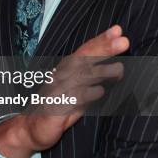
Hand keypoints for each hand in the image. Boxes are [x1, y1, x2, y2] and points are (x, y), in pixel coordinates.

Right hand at [0, 25, 128, 157]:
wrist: (34, 127)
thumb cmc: (60, 106)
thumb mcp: (80, 90)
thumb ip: (96, 78)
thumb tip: (120, 67)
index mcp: (68, 68)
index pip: (86, 51)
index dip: (101, 40)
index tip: (117, 31)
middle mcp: (62, 75)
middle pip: (84, 58)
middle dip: (103, 48)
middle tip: (123, 41)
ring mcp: (57, 90)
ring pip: (79, 76)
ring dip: (100, 71)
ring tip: (119, 68)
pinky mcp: (55, 107)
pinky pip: (71, 99)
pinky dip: (86, 94)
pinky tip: (100, 92)